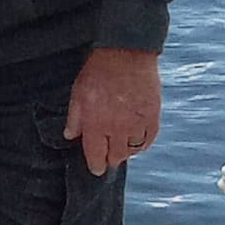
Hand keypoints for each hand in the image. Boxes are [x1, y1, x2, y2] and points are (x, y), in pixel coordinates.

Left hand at [65, 46, 162, 177]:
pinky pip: (150, 139)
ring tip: (121, 149)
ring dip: (126, 152)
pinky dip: (144, 144)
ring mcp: (137, 123)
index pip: (95, 155)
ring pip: (133, 150)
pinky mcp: (153, 116)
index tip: (96, 169)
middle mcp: (117, 128)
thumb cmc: (98, 73)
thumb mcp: (77, 94)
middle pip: (116, 156)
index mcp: (96, 124)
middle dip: (111, 160)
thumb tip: (70, 136)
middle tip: (108, 159)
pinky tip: (138, 142)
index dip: (95, 165)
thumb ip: (75, 118)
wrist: (126, 55)